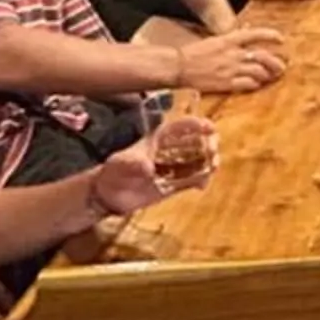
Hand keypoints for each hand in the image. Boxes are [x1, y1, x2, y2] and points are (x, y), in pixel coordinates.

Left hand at [89, 117, 216, 215]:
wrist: (109, 195)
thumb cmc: (113, 171)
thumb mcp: (120, 164)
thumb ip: (133, 163)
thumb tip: (149, 168)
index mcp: (158, 139)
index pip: (180, 127)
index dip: (196, 124)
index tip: (209, 128)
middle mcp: (170, 151)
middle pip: (196, 141)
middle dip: (207, 143)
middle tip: (211, 151)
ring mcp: (174, 168)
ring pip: (199, 160)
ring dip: (209, 162)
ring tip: (211, 168)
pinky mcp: (174, 185)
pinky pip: (193, 180)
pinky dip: (201, 180)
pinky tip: (201, 186)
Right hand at [177, 28, 288, 93]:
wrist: (179, 67)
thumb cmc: (195, 53)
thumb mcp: (215, 40)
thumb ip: (233, 38)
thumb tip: (247, 30)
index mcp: (229, 40)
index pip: (255, 34)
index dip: (271, 35)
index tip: (281, 39)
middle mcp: (233, 54)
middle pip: (263, 56)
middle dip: (276, 62)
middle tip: (281, 66)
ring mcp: (231, 69)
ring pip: (259, 72)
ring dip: (267, 75)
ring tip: (269, 77)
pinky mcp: (227, 84)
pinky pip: (249, 85)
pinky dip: (256, 85)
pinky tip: (256, 84)